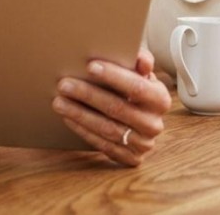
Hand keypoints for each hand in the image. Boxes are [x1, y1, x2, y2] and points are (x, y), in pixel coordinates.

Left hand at [52, 48, 171, 166]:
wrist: (141, 117)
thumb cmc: (136, 87)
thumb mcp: (141, 72)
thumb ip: (141, 60)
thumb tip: (141, 60)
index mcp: (161, 99)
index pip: (137, 87)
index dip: (114, 76)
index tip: (89, 66)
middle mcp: (155, 124)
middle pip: (117, 108)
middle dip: (88, 95)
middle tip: (64, 84)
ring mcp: (144, 144)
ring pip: (107, 128)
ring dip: (80, 114)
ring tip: (59, 101)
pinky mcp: (131, 158)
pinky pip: (103, 145)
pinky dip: (83, 130)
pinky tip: (68, 118)